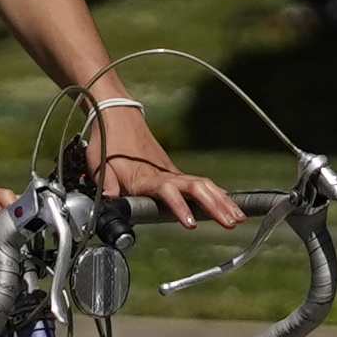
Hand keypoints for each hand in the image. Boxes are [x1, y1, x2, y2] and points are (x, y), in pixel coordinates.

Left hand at [84, 98, 240, 225]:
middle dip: (215, 206)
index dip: (179, 206)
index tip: (190, 222)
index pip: (167, 191)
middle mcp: (164, 173)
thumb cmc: (107, 141)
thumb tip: (108, 199)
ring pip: (203, 185)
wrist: (116, 114)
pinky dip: (216, 194)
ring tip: (237, 217)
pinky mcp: (173, 172)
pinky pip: (199, 183)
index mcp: (145, 176)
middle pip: (196, 188)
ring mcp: (171, 171)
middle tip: (231, 222)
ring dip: (221, 201)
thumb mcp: (98, 164)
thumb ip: (106, 183)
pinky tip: (228, 204)